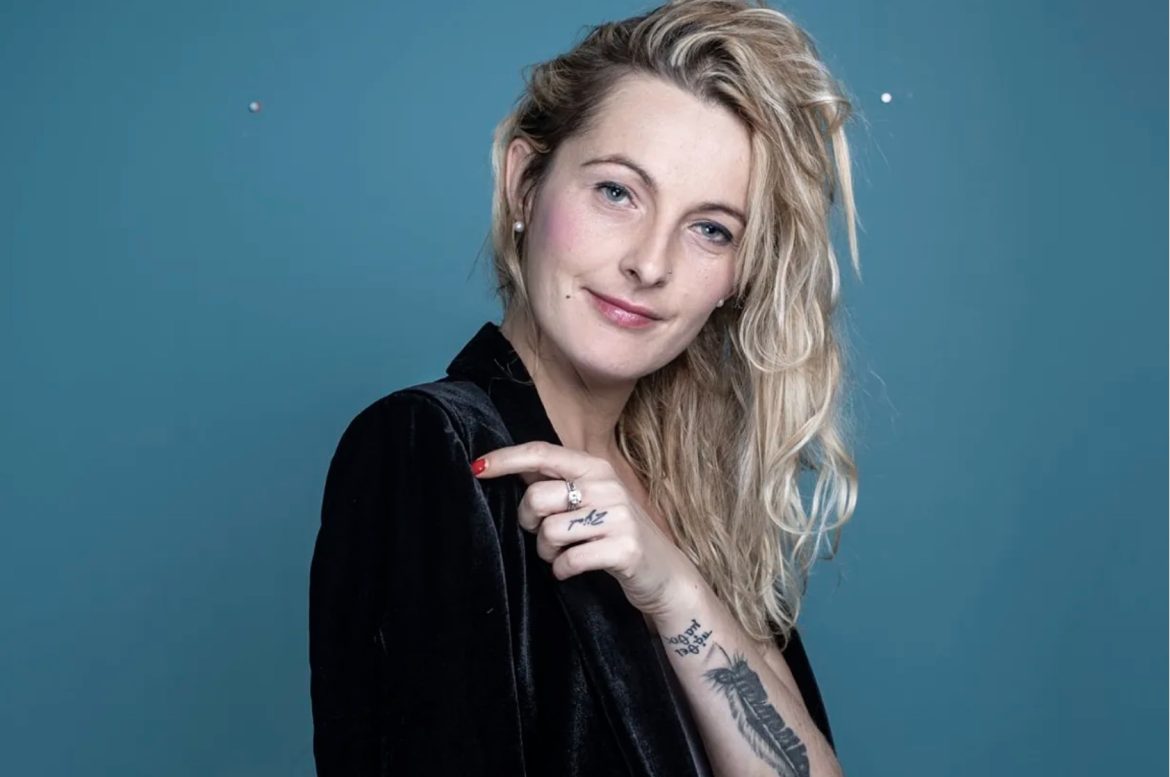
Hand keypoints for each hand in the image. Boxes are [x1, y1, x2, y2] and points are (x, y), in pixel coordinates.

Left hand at [471, 441, 700, 618]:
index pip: (542, 452)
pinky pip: (569, 560)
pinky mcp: (624, 549)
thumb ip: (557, 482)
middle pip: (537, 496)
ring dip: (546, 552)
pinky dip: (561, 570)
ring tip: (560, 555)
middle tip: (539, 534)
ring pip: (549, 532)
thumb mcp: (592, 500)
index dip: (506, 459)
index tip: (477, 468)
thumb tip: (510, 467)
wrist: (665, 575)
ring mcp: (618, 517)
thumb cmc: (617, 534)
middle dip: (528, 522)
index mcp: (595, 468)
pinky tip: (571, 570)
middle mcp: (608, 486)